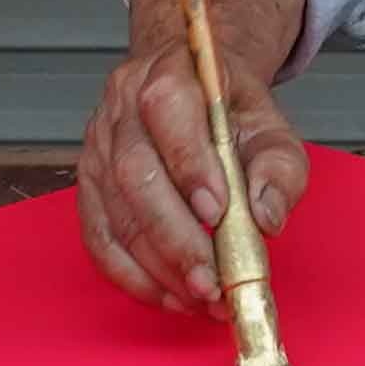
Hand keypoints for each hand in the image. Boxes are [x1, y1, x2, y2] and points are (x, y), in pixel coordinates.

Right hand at [73, 0, 315, 314]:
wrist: (187, 65)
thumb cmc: (233, 99)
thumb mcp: (273, 118)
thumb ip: (278, 166)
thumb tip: (265, 221)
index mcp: (169, 74)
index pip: (172, 117)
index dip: (194, 170)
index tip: (225, 217)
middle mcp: (121, 104)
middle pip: (136, 175)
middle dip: (179, 237)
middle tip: (218, 285)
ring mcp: (96, 142)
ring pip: (111, 208)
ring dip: (155, 263)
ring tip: (200, 300)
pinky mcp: (86, 178)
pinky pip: (94, 232)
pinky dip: (127, 271)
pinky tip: (163, 296)